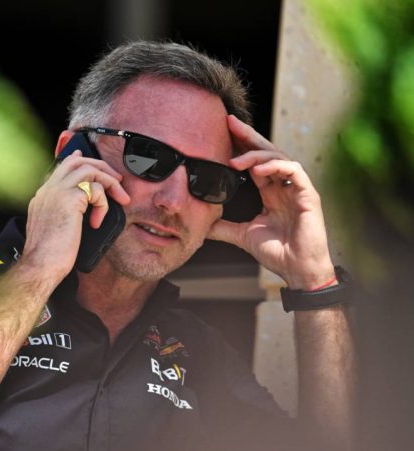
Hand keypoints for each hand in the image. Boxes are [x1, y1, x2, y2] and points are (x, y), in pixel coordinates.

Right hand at [21, 150, 129, 281]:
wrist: (41, 265)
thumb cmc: (48, 256)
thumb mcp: (54, 229)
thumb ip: (62, 213)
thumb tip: (79, 210)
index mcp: (42, 196)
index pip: (60, 168)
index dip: (76, 160)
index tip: (84, 156)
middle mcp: (48, 190)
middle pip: (76, 162)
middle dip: (100, 167)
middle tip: (117, 180)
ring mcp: (57, 192)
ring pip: (89, 169)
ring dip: (109, 182)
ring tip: (120, 198)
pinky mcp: (70, 199)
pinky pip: (96, 189)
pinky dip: (103, 204)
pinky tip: (98, 221)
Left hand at [207, 115, 334, 289]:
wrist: (298, 270)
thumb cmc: (277, 253)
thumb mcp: (242, 235)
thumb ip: (223, 227)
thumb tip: (199, 224)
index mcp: (271, 192)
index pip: (254, 162)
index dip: (240, 147)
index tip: (220, 133)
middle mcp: (284, 186)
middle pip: (266, 152)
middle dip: (247, 136)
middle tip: (228, 122)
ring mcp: (297, 189)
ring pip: (278, 157)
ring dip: (256, 155)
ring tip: (236, 159)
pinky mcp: (309, 195)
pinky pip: (294, 171)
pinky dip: (276, 166)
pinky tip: (258, 170)